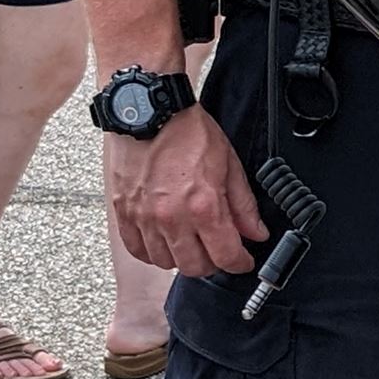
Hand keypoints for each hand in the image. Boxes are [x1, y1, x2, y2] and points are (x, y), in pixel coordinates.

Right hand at [107, 110, 269, 276]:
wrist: (148, 111)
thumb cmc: (187, 132)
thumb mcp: (228, 165)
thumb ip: (243, 205)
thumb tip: (255, 232)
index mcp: (203, 206)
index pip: (226, 257)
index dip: (240, 263)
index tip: (242, 260)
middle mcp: (172, 217)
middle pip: (194, 267)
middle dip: (212, 263)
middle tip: (217, 250)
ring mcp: (143, 217)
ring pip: (165, 262)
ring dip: (181, 258)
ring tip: (191, 242)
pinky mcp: (123, 212)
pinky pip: (137, 250)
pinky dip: (152, 252)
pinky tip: (164, 240)